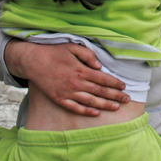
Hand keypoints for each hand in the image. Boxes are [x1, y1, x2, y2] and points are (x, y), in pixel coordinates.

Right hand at [4, 40, 128, 115]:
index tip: (124, 86)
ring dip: (104, 105)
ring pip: (90, 102)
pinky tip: (95, 113)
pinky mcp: (59, 99)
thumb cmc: (54, 52)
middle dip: (115, 96)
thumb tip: (99, 65)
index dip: (115, 83)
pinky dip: (86, 112)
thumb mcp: (72, 47)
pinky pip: (75, 108)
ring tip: (116, 108)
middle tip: (127, 99)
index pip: (103, 78)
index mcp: (81, 70)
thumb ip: (88, 55)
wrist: (33, 61)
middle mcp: (76, 83)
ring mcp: (67, 93)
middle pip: (100, 91)